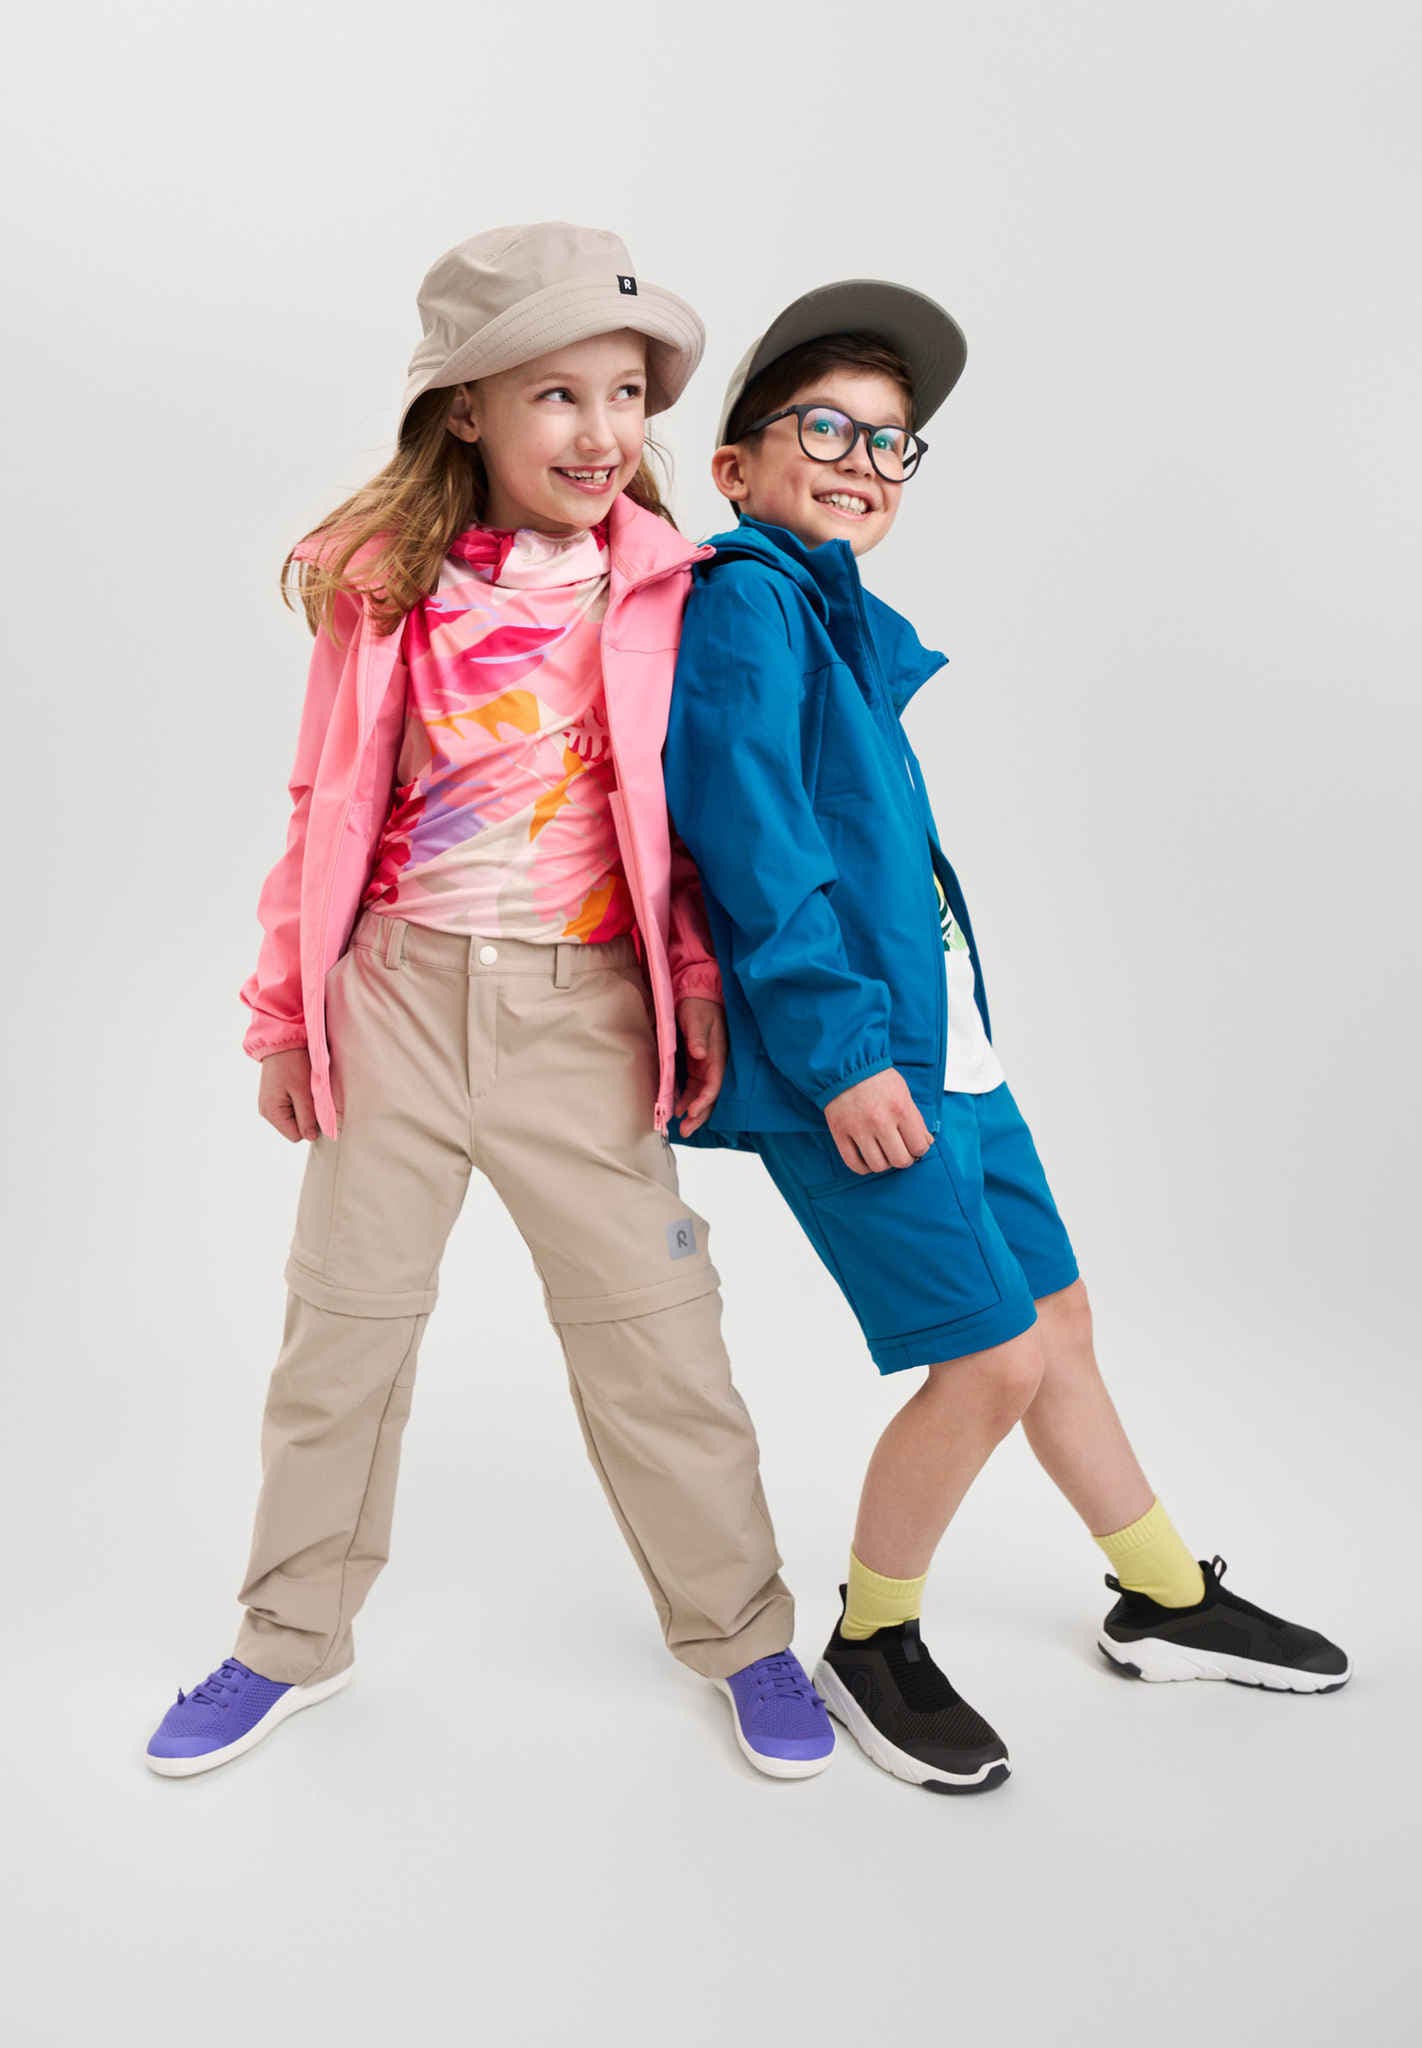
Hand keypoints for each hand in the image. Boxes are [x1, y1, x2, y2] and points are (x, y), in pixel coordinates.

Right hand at [258, 1046, 319, 1142]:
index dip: (310, 1124)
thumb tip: (311, 1137)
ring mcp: (269, 1105)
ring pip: (294, 1118)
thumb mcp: (304, 1092)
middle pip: (294, 1128)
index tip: (314, 1106)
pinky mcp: (274, 1097)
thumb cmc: (293, 1064)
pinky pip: (290, 1108)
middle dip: (306, 1115)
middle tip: (308, 1094)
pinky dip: (298, 1100)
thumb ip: (307, 1117)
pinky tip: (298, 1086)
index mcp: (272, 1113)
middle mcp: (267, 1112)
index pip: (296, 1136)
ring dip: (303, 1107)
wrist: (282, 1041)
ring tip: (302, 1088)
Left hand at [675, 996, 726, 1136]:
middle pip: (709, 1095)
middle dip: (699, 1115)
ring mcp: (706, 1066)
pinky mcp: (697, 1065)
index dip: (704, 1100)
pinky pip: (694, 1087)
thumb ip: (698, 1037)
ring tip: (682, 1127)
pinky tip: (678, 1109)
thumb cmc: (699, 1006)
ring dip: (693, 1111)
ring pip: (701, 1095)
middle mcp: (714, 1064)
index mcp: (718, 1055)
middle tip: (686, 1130)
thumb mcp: (697, 1019)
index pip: (714, 1083)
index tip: (692, 1111)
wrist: (697, 996)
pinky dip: (687, 1099)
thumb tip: (700, 1054)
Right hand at [823, 1068, 933, 1174]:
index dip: (919, 1150)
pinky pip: (854, 1163)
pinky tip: (867, 1158)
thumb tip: (925, 1142)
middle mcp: (880, 1121)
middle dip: (903, 1159)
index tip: (914, 1146)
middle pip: (900, 1160)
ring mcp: (858, 1128)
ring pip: (878, 1165)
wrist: (846, 1066)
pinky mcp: (840, 1133)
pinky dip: (863, 1167)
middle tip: (900, 1152)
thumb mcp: (904, 1093)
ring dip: (884, 1163)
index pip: (919, 1146)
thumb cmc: (877, 1078)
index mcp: (900, 1109)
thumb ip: (916, 1119)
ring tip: (883, 1153)